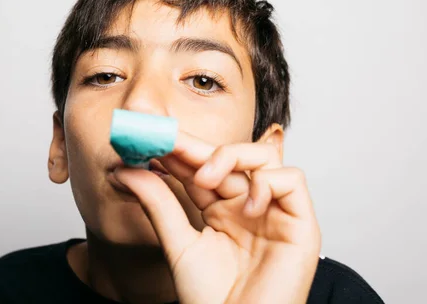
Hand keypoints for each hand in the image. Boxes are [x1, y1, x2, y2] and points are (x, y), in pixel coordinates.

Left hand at [114, 131, 320, 303]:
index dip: (179, 152)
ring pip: (264, 157)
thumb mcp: (178, 243)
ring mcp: (275, 211)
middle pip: (230, 157)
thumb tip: (126, 169)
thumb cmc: (211, 299)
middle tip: (168, 140)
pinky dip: (267, 184)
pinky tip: (246, 207)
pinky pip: (292, 180)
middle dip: (197, 146)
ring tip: (205, 179)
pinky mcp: (301, 223)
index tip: (150, 138)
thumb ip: (158, 204)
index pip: (202, 168)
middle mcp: (249, 204)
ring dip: (232, 157)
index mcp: (222, 209)